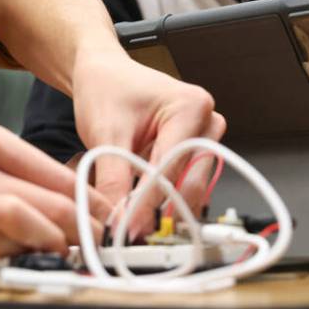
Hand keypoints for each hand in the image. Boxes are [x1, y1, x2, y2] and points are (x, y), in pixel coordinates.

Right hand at [0, 122, 109, 269]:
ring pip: (16, 218)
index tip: (107, 215)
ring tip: (67, 251)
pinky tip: (22, 257)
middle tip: (100, 240)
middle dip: (81, 223)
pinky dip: (8, 252)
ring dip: (51, 238)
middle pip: (43, 197)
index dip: (86, 197)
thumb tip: (65, 192)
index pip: (51, 171)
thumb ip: (12, 167)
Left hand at [71, 50, 225, 236]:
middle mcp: (206, 123)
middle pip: (190, 181)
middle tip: (132, 233)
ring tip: (129, 219)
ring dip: (160, 206)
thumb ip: (114, 181)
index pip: (173, 167)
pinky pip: (182, 185)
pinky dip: (160, 198)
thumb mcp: (104, 135)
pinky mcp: (193, 153)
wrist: (102, 75)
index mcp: (191, 107)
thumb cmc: (107, 90)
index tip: (131, 228)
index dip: (151, 202)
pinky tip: (137, 204)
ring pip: (188, 188)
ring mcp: (204, 139)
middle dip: (160, 209)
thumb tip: (121, 221)